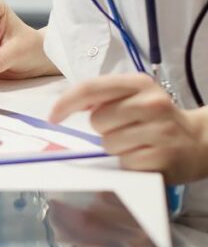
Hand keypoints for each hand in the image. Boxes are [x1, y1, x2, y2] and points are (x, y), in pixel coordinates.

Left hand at [49, 73, 207, 183]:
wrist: (197, 142)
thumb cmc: (155, 119)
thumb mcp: (133, 97)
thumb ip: (101, 96)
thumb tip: (65, 105)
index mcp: (140, 84)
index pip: (91, 89)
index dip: (66, 103)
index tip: (53, 117)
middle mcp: (153, 104)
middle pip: (97, 120)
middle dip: (102, 128)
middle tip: (123, 129)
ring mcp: (160, 131)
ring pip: (108, 143)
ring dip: (115, 147)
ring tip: (135, 143)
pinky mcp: (162, 158)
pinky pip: (123, 162)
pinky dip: (127, 163)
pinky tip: (143, 156)